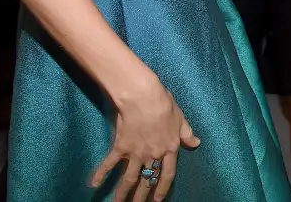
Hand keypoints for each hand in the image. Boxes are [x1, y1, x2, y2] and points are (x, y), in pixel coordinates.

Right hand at [91, 75, 199, 201]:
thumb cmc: (164, 105)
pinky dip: (101, 174)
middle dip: (142, 196)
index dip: (162, 187)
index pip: (167, 174)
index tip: (158, 199)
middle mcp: (152, 155)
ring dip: (122, 193)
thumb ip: (186, 133)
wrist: (143, 98)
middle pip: (146, 180)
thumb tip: (196, 143)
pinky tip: (94, 185)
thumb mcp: (180, 118)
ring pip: (129, 178)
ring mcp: (136, 153)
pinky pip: (110, 163)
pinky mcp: (121, 147)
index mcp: (168, 149)